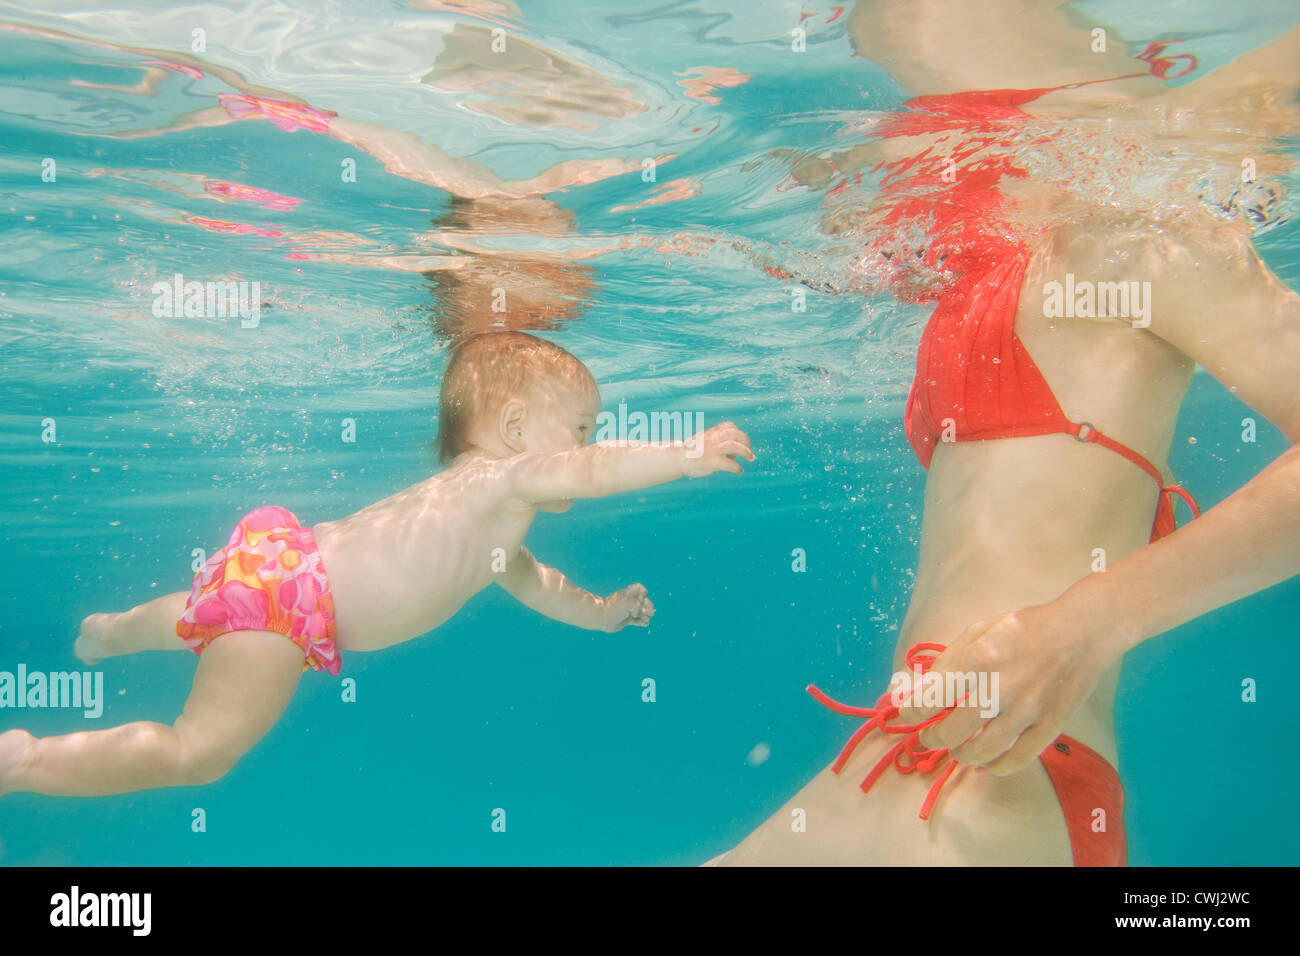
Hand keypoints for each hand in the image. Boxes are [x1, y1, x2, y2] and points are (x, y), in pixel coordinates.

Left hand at [602, 583, 654, 631]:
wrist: (602, 618)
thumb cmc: (613, 608)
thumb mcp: (627, 602)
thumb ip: (638, 605)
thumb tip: (640, 614)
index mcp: (628, 594)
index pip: (641, 589)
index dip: (644, 594)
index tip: (640, 598)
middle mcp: (630, 601)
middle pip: (645, 602)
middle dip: (648, 606)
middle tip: (646, 611)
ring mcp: (629, 611)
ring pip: (643, 612)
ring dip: (646, 615)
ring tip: (644, 619)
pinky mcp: (627, 620)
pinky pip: (638, 621)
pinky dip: (643, 622)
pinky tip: (644, 624)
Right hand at [683, 422, 754, 477]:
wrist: (678, 460)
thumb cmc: (691, 453)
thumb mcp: (704, 442)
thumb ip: (717, 443)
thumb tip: (733, 454)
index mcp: (711, 432)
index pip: (729, 426)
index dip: (738, 432)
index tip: (741, 440)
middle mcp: (713, 438)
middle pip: (735, 434)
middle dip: (746, 441)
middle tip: (750, 450)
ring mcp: (713, 449)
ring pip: (734, 446)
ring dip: (746, 452)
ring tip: (751, 458)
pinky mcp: (712, 461)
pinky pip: (729, 464)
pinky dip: (736, 468)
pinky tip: (739, 471)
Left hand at [898, 596, 1128, 774]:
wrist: (1080, 632)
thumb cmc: (1024, 629)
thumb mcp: (978, 631)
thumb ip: (948, 661)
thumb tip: (921, 690)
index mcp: (977, 660)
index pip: (931, 699)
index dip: (912, 713)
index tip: (908, 715)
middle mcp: (999, 688)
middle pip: (952, 732)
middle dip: (932, 738)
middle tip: (929, 736)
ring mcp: (1027, 711)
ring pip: (981, 751)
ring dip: (961, 754)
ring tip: (956, 749)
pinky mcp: (1050, 726)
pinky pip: (1016, 760)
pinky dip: (995, 766)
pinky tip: (985, 762)